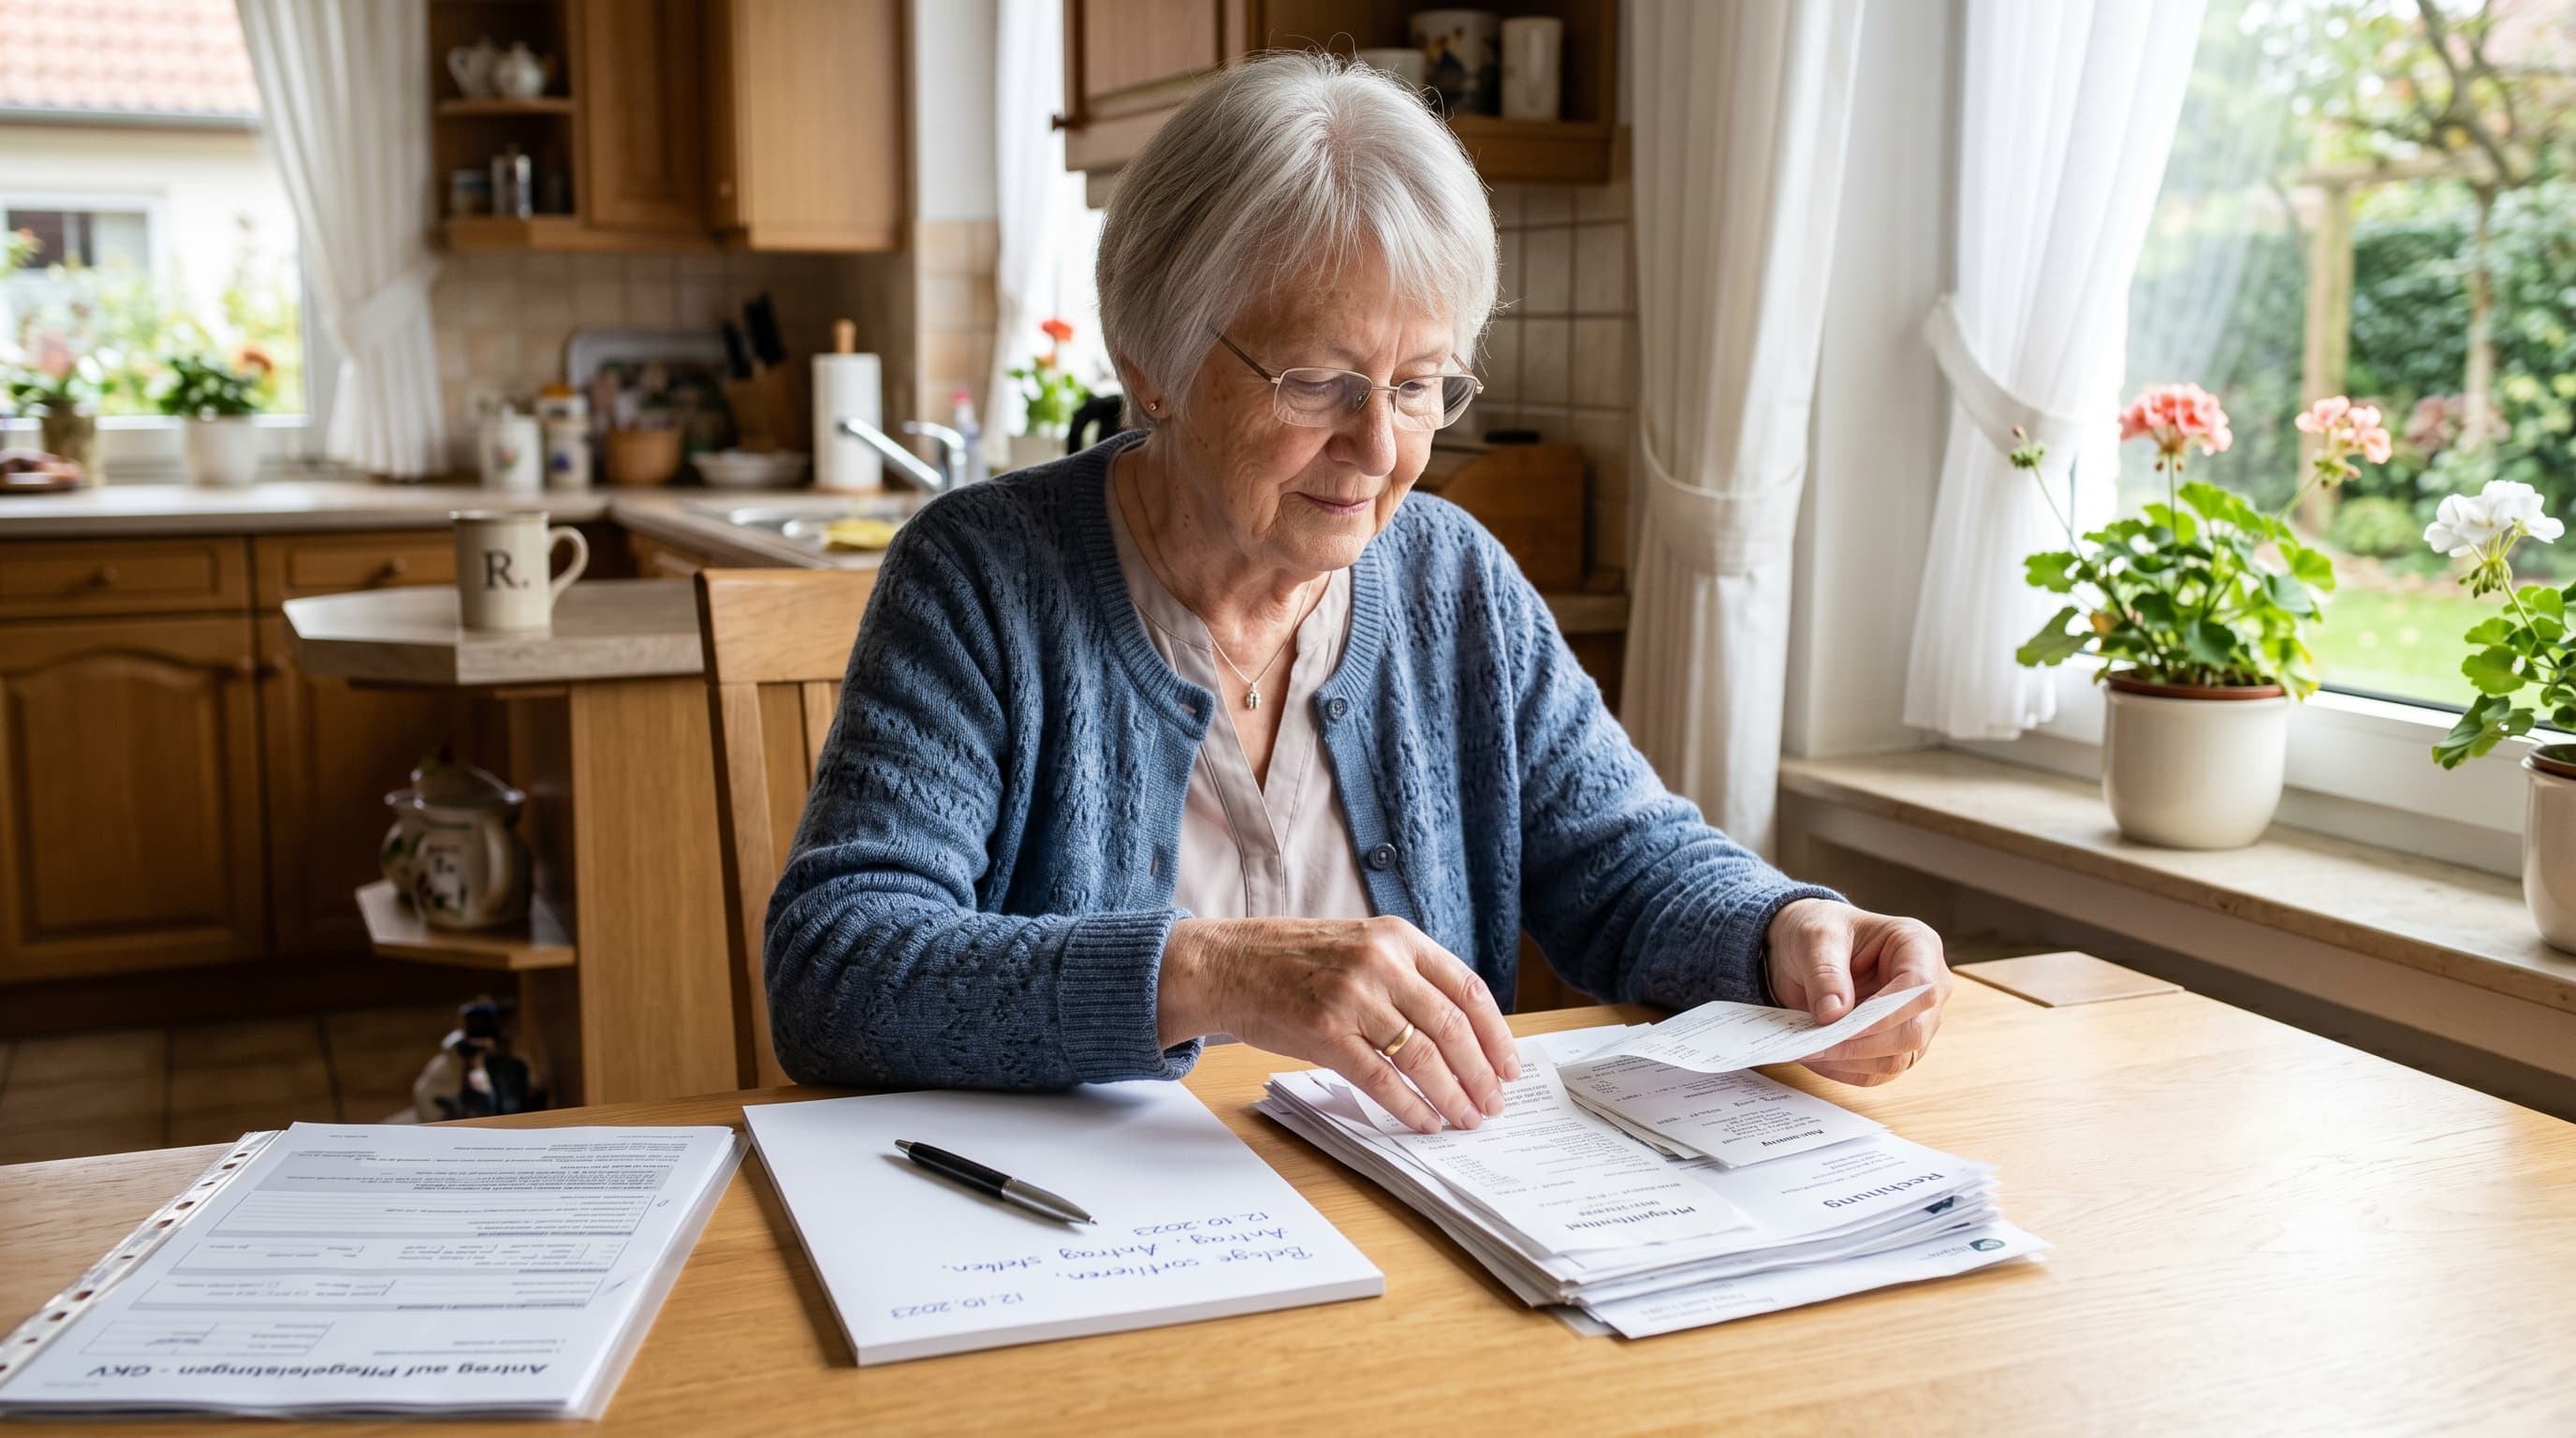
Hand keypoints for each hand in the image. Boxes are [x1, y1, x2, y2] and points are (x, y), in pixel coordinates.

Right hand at [1158, 915, 1521, 1133]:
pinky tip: (1424, 1120)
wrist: (1227, 964)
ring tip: (1465, 1117)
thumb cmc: (1293, 961)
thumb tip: (1459, 1032)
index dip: (1496, 1034)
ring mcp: (1352, 997)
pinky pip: (1381, 1077)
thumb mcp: (1360, 947)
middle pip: (1452, 1026)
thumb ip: (1406, 976)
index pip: (1467, 989)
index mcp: (1397, 937)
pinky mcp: (1324, 1032)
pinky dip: (1409, 1104)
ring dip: (1451, 1093)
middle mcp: (1380, 962)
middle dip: (1480, 1073)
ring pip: (1422, 1055)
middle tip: (1493, 1104)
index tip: (1508, 1067)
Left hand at [1763, 899, 1951, 1087]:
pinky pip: (1879, 1072)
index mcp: (1918, 946)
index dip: (1883, 1014)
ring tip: (1809, 1050)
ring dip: (1850, 1062)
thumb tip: (1833, 1015)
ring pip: (1897, 1059)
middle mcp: (1929, 986)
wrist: (1810, 948)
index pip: (1919, 989)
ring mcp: (1917, 1019)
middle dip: (1861, 1044)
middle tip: (1814, 1045)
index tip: (1839, 1026)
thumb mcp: (1815, 936)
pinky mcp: (1897, 1045)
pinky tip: (1818, 1058)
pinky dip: (1846, 1070)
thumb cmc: (1822, 931)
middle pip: (1913, 1032)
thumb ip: (1825, 972)